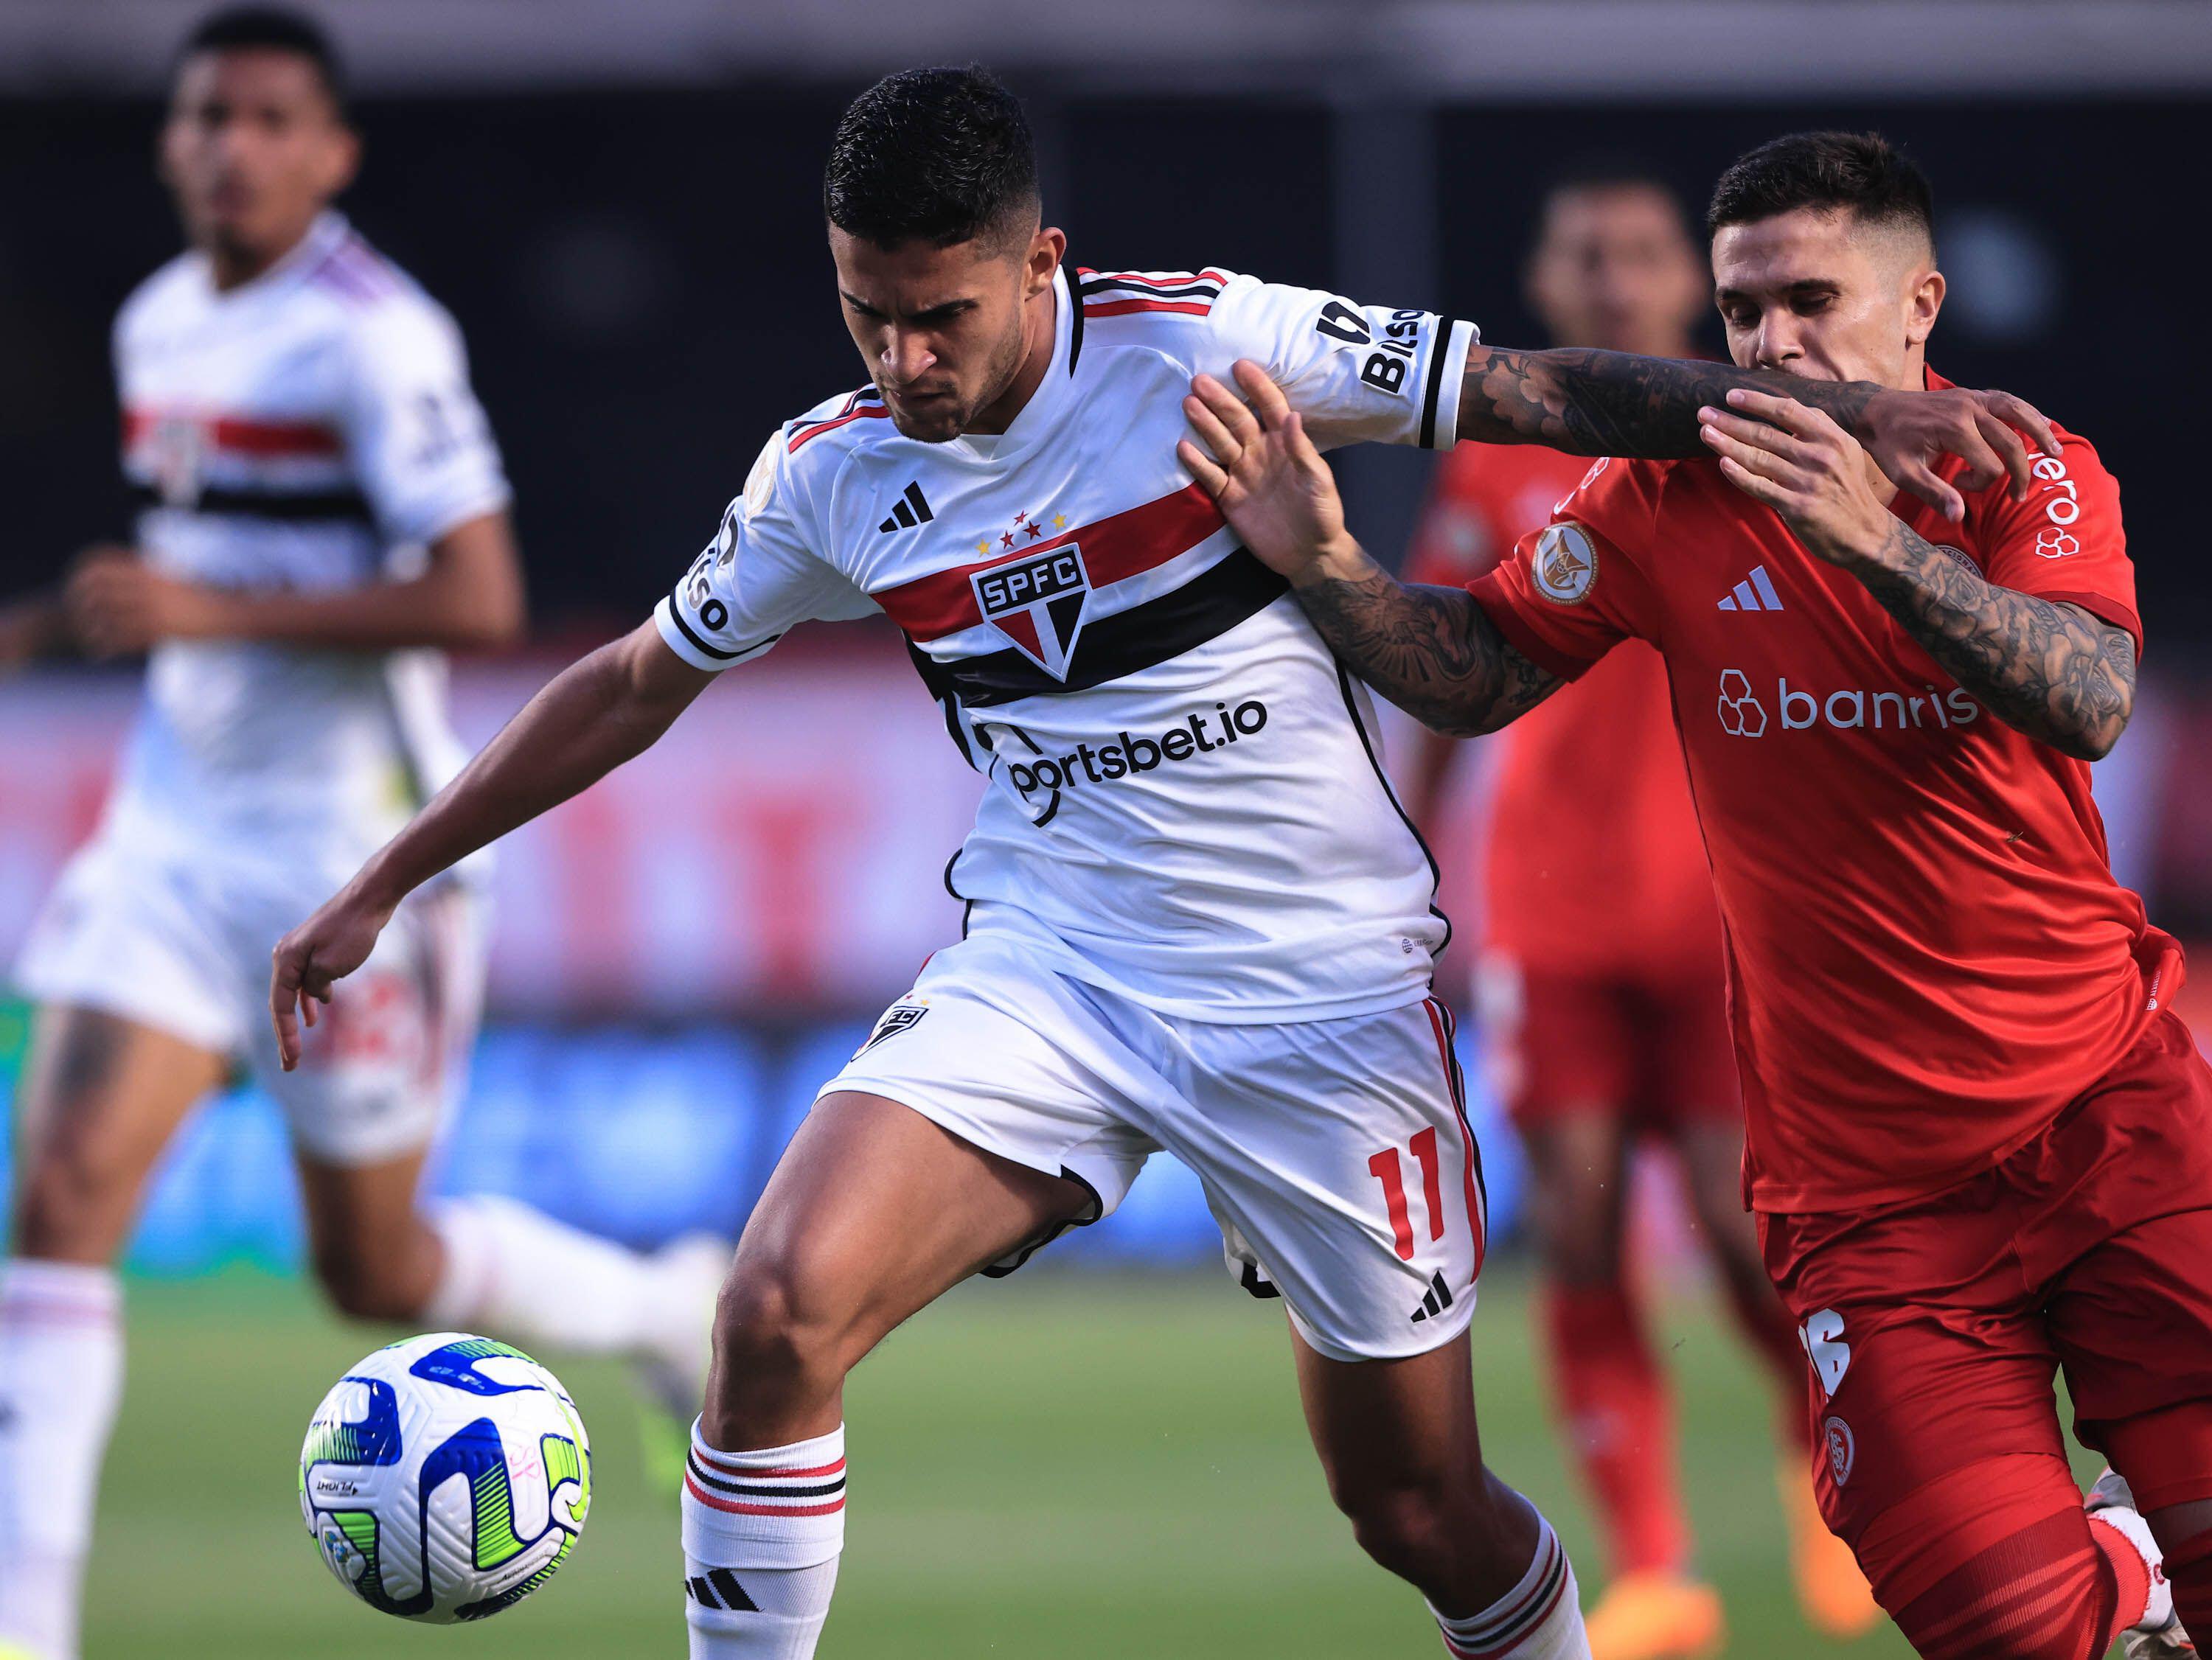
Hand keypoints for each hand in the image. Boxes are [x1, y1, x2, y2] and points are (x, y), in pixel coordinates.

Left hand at [65, 548, 231, 657]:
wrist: (231, 613)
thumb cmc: (205, 595)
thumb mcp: (175, 576)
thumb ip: (151, 573)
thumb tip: (132, 573)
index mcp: (149, 570)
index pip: (103, 562)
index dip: (84, 571)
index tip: (77, 581)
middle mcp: (146, 587)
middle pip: (98, 587)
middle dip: (79, 599)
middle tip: (75, 611)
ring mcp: (153, 609)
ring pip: (107, 616)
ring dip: (90, 626)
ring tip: (86, 635)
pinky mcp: (161, 630)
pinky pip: (124, 639)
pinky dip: (108, 646)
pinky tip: (100, 653)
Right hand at [270, 884, 397, 1070]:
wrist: (370, 899)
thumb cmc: (352, 931)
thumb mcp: (332, 966)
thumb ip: (315, 986)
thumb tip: (313, 996)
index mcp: (285, 960)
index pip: (279, 1007)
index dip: (286, 1037)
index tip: (293, 1061)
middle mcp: (287, 955)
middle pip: (282, 1002)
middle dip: (287, 1034)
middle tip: (290, 1064)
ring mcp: (302, 951)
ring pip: (295, 991)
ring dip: (297, 1017)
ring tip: (300, 1043)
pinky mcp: (317, 948)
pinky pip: (308, 978)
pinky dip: (311, 996)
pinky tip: (318, 1010)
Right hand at [1178, 360, 1356, 583]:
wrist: (1309, 554)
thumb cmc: (1323, 514)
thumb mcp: (1319, 482)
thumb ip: (1303, 450)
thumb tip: (1292, 416)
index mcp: (1285, 444)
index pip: (1270, 407)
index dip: (1257, 386)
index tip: (1240, 366)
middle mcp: (1260, 452)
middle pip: (1237, 420)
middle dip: (1220, 400)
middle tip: (1199, 381)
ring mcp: (1243, 473)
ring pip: (1220, 442)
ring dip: (1205, 424)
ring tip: (1188, 404)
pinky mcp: (1230, 497)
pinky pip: (1210, 476)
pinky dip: (1197, 463)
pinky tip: (1183, 446)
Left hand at [1698, 394, 1897, 566]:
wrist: (1865, 532)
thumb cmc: (1847, 488)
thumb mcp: (1846, 450)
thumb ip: (1820, 427)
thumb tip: (1788, 406)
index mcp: (1831, 437)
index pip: (1788, 410)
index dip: (1757, 401)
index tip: (1731, 395)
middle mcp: (1821, 456)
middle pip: (1766, 433)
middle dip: (1730, 421)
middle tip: (1703, 413)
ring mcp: (1808, 481)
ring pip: (1759, 458)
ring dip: (1727, 443)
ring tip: (1705, 433)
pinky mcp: (1797, 506)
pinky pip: (1761, 487)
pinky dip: (1739, 475)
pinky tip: (1722, 463)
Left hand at [1762, 382, 2056, 522]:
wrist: (1875, 410)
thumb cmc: (1887, 443)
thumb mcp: (1903, 473)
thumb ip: (1933, 493)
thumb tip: (1959, 516)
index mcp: (1953, 429)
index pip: (1988, 465)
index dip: (1980, 484)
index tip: (1958, 487)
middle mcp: (1969, 409)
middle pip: (2011, 442)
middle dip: (2019, 473)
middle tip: (2021, 496)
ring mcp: (1973, 398)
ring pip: (2018, 412)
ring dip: (2040, 433)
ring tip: (2057, 453)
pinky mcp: (1972, 394)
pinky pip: (2007, 400)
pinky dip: (2027, 413)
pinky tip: (2040, 424)